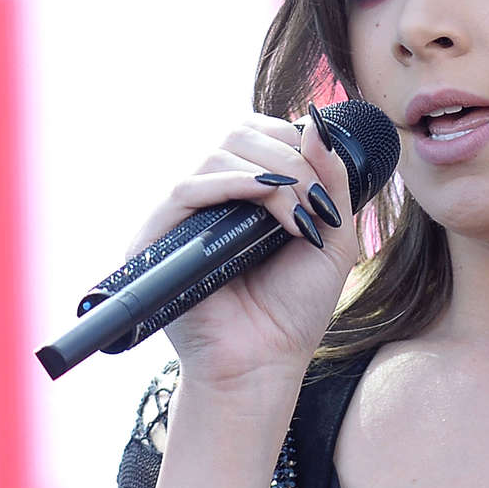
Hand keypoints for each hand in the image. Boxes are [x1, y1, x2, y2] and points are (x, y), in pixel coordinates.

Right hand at [124, 108, 359, 387]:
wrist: (265, 363)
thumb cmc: (295, 309)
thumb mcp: (331, 237)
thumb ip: (332, 182)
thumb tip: (319, 124)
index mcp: (243, 194)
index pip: (258, 135)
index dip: (294, 143)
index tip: (324, 185)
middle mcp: (209, 198)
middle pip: (238, 137)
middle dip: (289, 158)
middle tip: (315, 202)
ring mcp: (182, 217)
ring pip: (216, 157)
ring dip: (270, 175)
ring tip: (299, 217)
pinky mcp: (156, 239)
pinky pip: (186, 190)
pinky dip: (231, 185)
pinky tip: (267, 199)